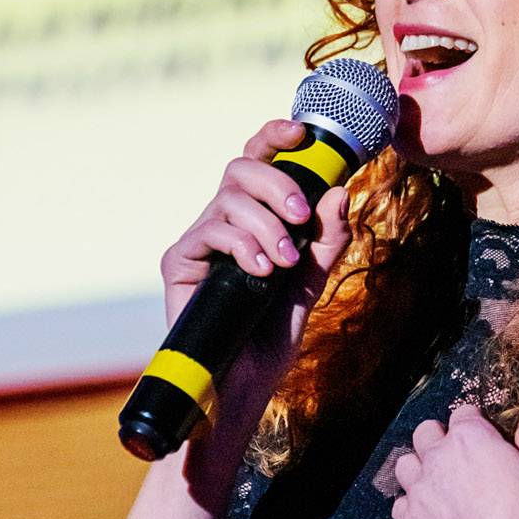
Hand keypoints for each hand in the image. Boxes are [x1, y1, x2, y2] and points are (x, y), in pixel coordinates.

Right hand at [159, 118, 356, 430]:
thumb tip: (340, 193)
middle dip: (279, 183)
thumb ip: (325, 241)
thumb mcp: (311, 284)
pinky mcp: (179, 261)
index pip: (260, 161)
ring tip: (282, 265)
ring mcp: (200, 241)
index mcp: (254, 220)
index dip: (276, 136)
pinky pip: (211, 231)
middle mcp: (223, 223)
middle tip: (301, 219)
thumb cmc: (270, 337)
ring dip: (266, 226)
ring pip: (230, 198)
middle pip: (242, 167)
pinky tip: (260, 273)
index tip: (303, 132)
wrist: (241, 385)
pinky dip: (242, 246)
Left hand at [387, 402, 518, 518]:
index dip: (474, 424)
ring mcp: (420, 491)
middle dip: (439, 439)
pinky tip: (432, 514)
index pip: (462, 414)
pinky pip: (400, 505)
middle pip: (425, 433)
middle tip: (458, 458)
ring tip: (439, 483)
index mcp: (470, 437)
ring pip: (405, 465)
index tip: (481, 437)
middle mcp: (437, 458)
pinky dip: (413, 506)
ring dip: (419, 469)